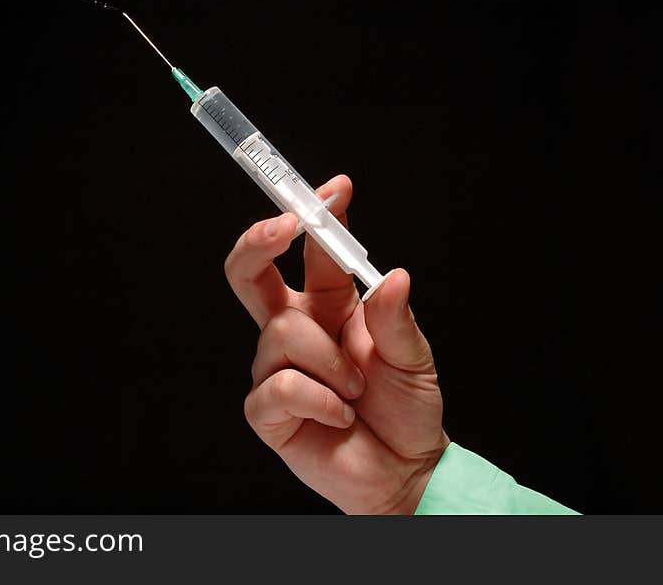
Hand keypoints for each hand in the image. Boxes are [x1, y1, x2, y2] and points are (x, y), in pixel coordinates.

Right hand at [225, 175, 448, 513]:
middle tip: (286, 224)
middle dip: (258, 239)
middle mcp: (295, 329)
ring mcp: (276, 367)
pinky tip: (340, 417)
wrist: (405, 471)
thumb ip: (395, 317)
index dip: (317, 214)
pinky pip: (281, 384)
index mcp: (328, 305)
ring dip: (330, 360)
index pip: (310, 250)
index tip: (336, 190)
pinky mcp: (267, 409)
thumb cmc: (407, 410)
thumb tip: (392, 275)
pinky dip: (320, 400)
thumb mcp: (413, 356)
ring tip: (356, 391)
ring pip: (282, 331)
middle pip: (249, 272)